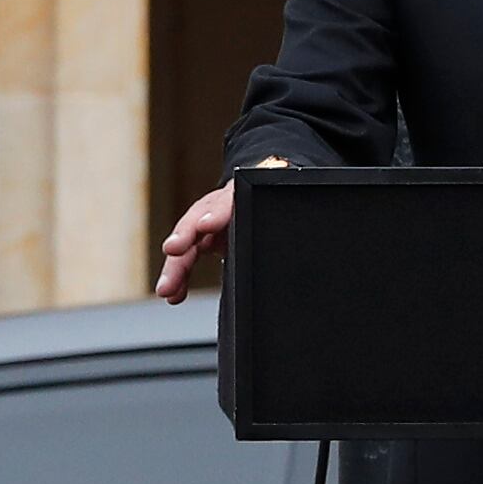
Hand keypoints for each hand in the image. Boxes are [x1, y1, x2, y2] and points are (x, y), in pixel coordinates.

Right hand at [155, 165, 289, 301]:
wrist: (270, 188)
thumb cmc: (280, 201)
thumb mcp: (285, 208)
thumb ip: (289, 220)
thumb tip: (315, 238)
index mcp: (246, 194)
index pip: (230, 199)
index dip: (218, 212)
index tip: (207, 225)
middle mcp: (224, 205)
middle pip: (201, 220)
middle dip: (186, 237)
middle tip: (174, 250)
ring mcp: (211, 222)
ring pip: (189, 241)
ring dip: (176, 266)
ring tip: (167, 289)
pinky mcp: (205, 238)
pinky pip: (189, 258)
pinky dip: (181, 277)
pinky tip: (174, 295)